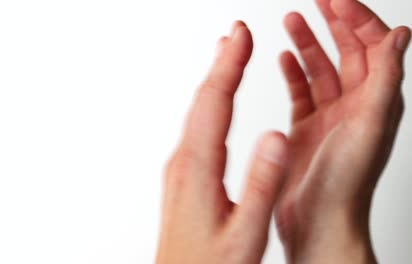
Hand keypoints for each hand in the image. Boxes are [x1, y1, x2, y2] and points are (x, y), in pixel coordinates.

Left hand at [156, 22, 288, 263]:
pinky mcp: (184, 176)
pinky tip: (216, 103)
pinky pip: (197, 128)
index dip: (230, 66)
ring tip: (229, 56)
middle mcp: (183, 162)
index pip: (215, 103)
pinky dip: (210, 104)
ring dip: (215, 80)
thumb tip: (275, 135)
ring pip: (198, 112)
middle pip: (203, 100)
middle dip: (222, 63)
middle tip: (236, 32)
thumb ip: (261, 184)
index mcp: (199, 169)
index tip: (241, 35)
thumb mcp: (244, 233)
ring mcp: (180, 169)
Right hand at [275, 0, 410, 262]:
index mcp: (376, 101)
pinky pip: (301, 92)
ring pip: (320, 69)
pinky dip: (292, 72)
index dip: (357, 19)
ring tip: (291, 20)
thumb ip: (385, 78)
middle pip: (347, 52)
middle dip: (333, 22)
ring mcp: (329, 116)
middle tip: (317, 0)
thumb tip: (399, 35)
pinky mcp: (306, 128)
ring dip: (307, 43)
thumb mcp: (370, 124)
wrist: (318, 219)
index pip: (372, 47)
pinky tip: (284, 58)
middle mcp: (355, 105)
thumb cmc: (344, 182)